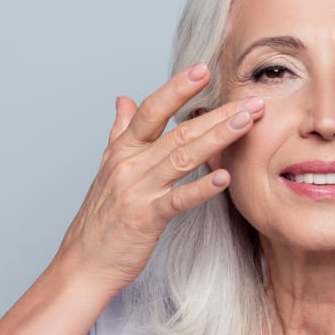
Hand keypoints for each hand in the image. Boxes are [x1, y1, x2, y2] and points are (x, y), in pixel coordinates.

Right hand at [53, 62, 264, 294]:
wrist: (83, 264)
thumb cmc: (101, 221)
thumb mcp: (107, 169)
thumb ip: (118, 132)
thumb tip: (122, 98)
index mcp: (122, 151)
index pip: (151, 111)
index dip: (176, 88)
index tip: (203, 69)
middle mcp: (129, 165)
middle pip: (178, 131)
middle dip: (217, 113)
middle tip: (251, 98)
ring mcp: (137, 190)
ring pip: (182, 157)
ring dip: (218, 137)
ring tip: (247, 122)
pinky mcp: (146, 219)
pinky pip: (178, 200)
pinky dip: (202, 188)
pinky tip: (225, 176)